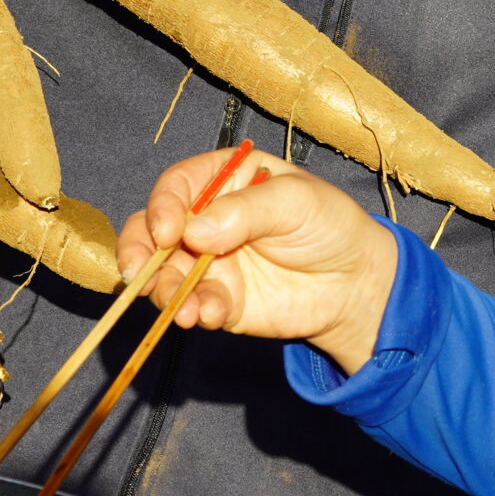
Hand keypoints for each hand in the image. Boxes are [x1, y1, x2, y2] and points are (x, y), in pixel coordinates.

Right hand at [120, 150, 400, 372]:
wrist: (356, 282)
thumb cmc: (329, 225)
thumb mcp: (296, 202)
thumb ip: (245, 211)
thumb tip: (193, 232)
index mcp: (223, 180)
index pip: (176, 186)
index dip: (163, 206)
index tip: (168, 231)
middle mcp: (206, 220)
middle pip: (152, 230)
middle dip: (139, 252)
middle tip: (138, 273)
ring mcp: (209, 262)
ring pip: (163, 273)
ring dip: (163, 290)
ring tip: (182, 308)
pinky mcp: (219, 299)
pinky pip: (192, 305)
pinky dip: (194, 312)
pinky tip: (210, 315)